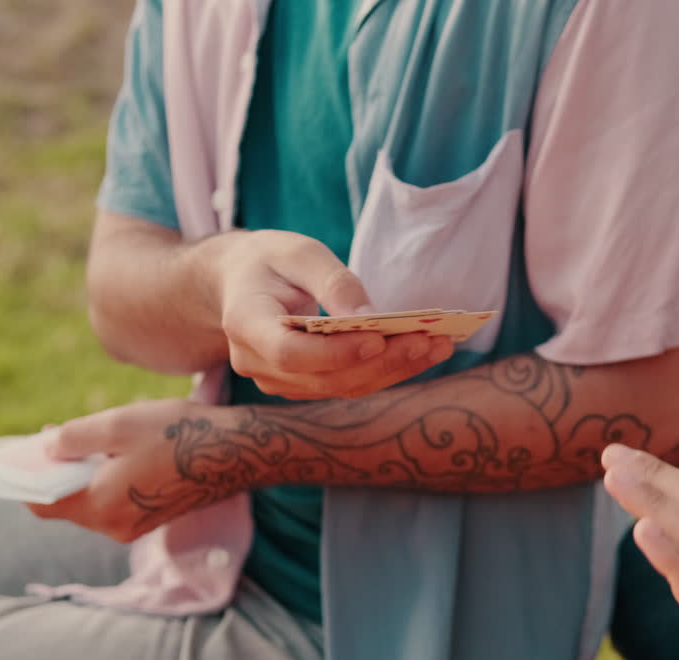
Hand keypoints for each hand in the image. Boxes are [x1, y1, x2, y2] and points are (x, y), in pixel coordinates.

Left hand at [28, 399, 244, 542]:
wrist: (236, 453)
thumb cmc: (177, 434)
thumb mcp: (116, 424)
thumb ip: (71, 438)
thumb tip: (46, 448)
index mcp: (99, 506)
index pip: (41, 504)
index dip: (23, 480)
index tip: (15, 457)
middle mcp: (114, 527)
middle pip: (66, 504)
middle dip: (55, 473)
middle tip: (53, 437)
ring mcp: (135, 527)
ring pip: (91, 503)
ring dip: (82, 475)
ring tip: (87, 440)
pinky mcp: (152, 520)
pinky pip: (114, 503)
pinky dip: (105, 481)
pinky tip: (115, 453)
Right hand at [215, 230, 453, 399]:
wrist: (240, 283)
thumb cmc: (269, 261)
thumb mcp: (298, 252)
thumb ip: (332, 283)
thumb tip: (371, 319)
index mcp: (245, 322)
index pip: (290, 352)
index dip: (335, 353)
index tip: (378, 340)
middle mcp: (255, 362)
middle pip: (324, 377)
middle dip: (381, 361)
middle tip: (431, 341)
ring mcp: (277, 381)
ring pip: (340, 387)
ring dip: (392, 370)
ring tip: (438, 346)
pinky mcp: (301, 386)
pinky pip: (345, 384)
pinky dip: (385, 370)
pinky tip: (421, 352)